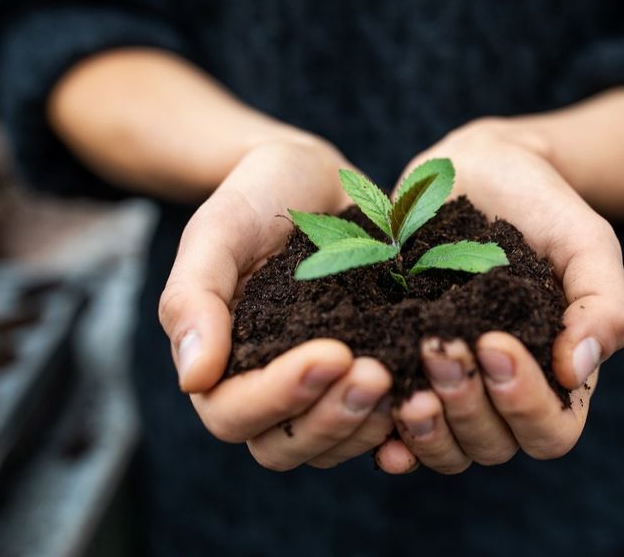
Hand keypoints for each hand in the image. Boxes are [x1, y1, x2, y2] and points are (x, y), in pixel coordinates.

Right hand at [159, 139, 394, 469]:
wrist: (312, 176)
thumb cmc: (255, 196)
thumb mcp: (217, 231)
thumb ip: (193, 299)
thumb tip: (193, 379)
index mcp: (219, 363)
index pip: (233, 414)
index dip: (280, 396)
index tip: (332, 353)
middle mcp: (265, 388)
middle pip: (284, 446)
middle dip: (331, 419)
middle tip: (377, 374)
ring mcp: (317, 390)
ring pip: (332, 445)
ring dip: (367, 425)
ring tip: (409, 383)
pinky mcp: (362, 378)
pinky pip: (376, 427)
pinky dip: (401, 424)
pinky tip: (431, 396)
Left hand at [376, 119, 623, 473]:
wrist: (478, 169)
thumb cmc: (542, 206)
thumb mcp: (586, 243)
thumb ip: (603, 304)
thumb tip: (580, 370)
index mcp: (557, 377)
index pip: (551, 430)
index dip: (524, 402)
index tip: (494, 342)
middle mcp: (504, 396)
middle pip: (492, 445)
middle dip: (466, 404)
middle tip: (439, 346)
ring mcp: (452, 389)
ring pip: (445, 449)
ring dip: (426, 427)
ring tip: (402, 383)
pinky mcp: (404, 373)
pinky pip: (395, 432)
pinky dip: (387, 436)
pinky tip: (374, 411)